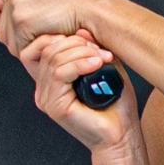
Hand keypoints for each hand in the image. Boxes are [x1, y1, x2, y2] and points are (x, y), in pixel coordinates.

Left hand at [0, 0, 109, 56]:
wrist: (92, 13)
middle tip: (37, 38)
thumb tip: (13, 26)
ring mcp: (17, 4)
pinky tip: (48, 40)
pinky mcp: (22, 20)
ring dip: (26, 46)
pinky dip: (34, 50)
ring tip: (47, 37)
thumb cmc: (79, 12)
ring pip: (8, 40)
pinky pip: (19, 47)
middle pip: (0, 28)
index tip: (0, 28)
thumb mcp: (48, 2)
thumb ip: (29, 9)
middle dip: (16, 39)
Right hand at [22, 30, 138, 150]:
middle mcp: (44, 88)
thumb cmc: (115, 104)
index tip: (91, 40)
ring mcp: (46, 98)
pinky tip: (96, 65)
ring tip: (103, 59)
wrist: (121, 135)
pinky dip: (79, 64)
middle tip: (101, 51)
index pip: (42, 45)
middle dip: (77, 43)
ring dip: (81, 52)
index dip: (65, 35)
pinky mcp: (54, 106)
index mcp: (51, 78)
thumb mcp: (104, 67)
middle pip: (48, 48)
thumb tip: (82, 29)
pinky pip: (59, 74)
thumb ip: (91, 49)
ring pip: (54, 58)